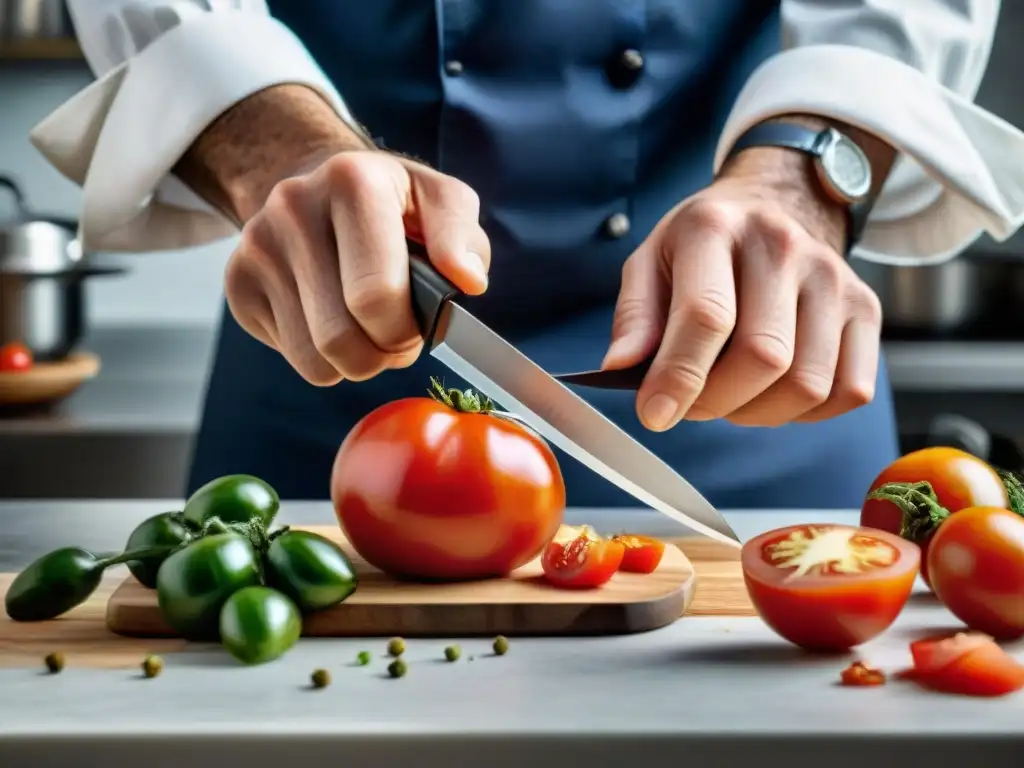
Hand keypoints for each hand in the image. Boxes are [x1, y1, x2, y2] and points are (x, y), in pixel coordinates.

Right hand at [224, 150, 490, 384]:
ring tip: (369, 330)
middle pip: (340, 339)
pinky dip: (323, 356)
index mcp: (351, 182)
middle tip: (397, 335)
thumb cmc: (391, 203)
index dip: (405, 330)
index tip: (417, 322)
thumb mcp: (439, 200)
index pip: (374, 297)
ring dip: (354, 362)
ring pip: (314, 360)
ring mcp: (257, 247)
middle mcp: (293, 208)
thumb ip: (461, 237)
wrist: (317, 185)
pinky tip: (334, 318)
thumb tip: (468, 281)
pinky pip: (292, 357)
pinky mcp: (238, 283)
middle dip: (382, 353)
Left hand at [603, 147, 883, 430]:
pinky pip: (847, 391)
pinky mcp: (866, 307)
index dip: (679, 377)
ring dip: (758, 412)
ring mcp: (833, 276)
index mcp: (715, 227)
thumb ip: (635, 317)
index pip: (707, 316)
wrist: (776, 205)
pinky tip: (773, 391)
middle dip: (717, 401)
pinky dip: (806, 412)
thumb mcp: (650, 262)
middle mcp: (782, 245)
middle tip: (691, 402)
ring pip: (806, 384)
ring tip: (730, 393)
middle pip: (763, 357)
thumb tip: (622, 369)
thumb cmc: (704, 245)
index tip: (655, 415)